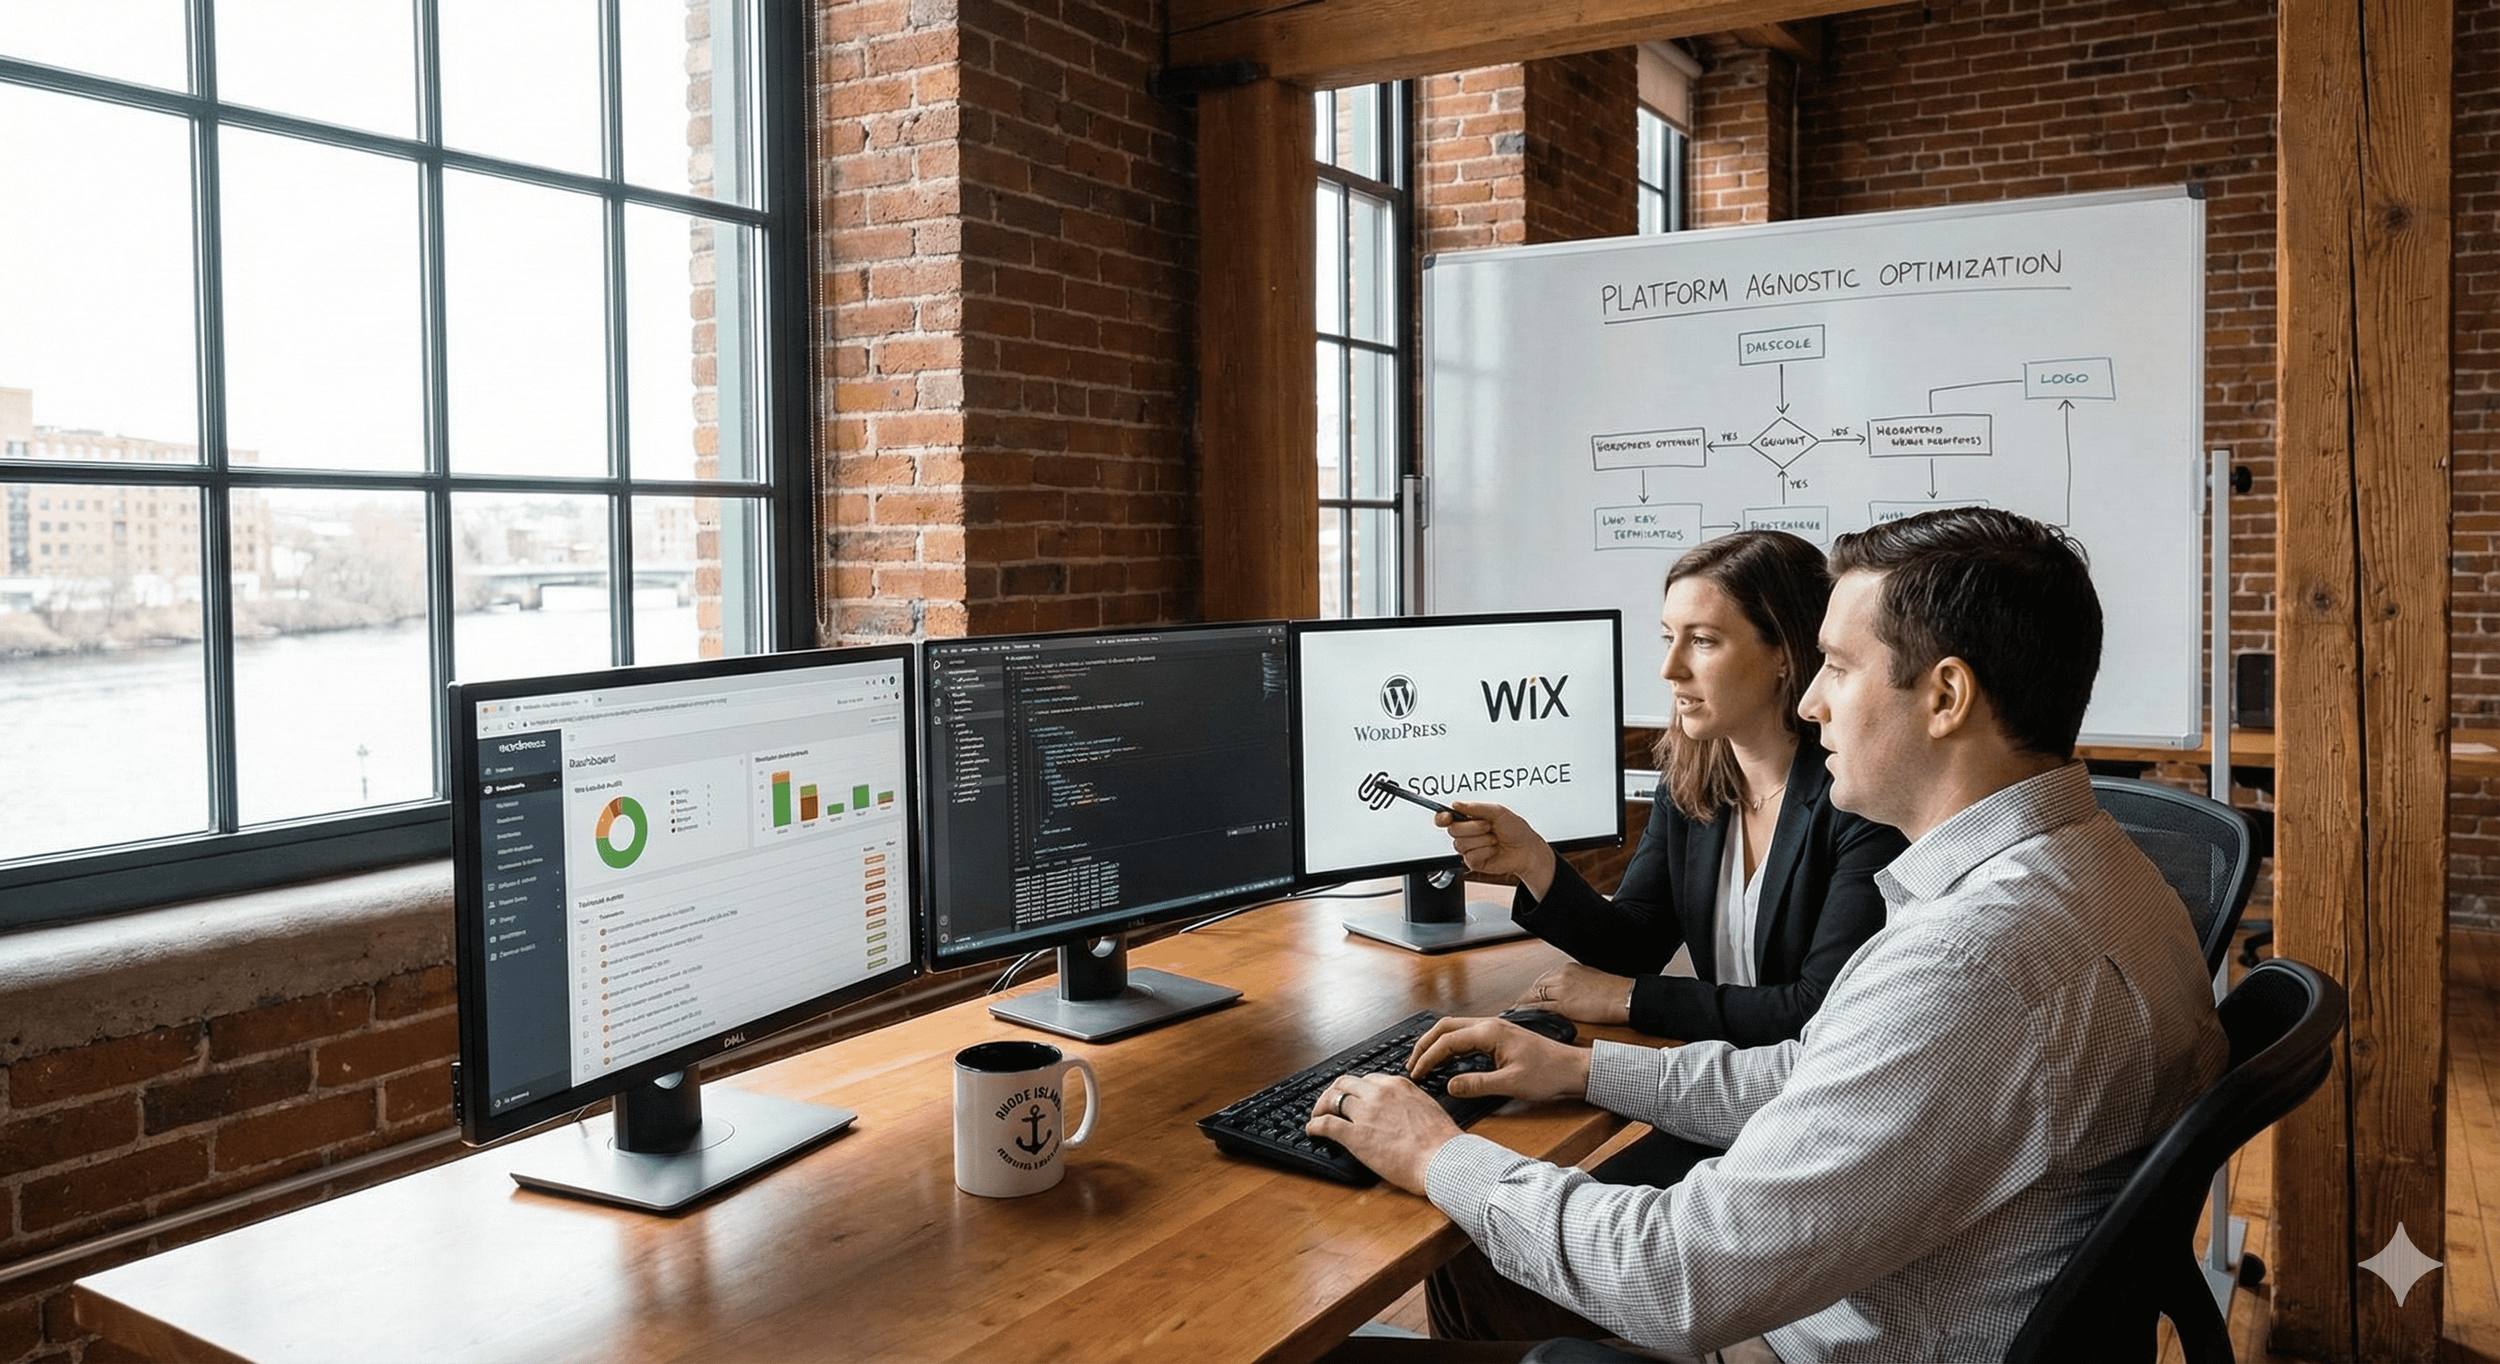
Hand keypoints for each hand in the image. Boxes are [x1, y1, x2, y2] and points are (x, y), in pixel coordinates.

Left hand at [1307, 1072, 1460, 1193]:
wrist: (1444, 1160)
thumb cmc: (1443, 1143)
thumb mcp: (1428, 1109)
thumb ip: (1411, 1104)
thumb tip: (1404, 1112)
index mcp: (1399, 1085)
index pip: (1368, 1079)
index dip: (1357, 1090)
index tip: (1353, 1098)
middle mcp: (1379, 1093)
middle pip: (1345, 1083)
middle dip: (1334, 1092)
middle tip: (1329, 1104)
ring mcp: (1366, 1113)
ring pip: (1332, 1099)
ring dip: (1320, 1107)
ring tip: (1317, 1115)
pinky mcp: (1355, 1136)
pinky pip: (1326, 1124)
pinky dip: (1314, 1126)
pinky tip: (1311, 1131)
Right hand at [1408, 1015, 1591, 1104]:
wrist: (1573, 1069)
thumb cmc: (1549, 1073)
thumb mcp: (1511, 1084)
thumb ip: (1477, 1084)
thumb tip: (1450, 1085)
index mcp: (1489, 1032)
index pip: (1447, 1041)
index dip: (1427, 1058)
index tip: (1417, 1074)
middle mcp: (1489, 1025)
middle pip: (1445, 1027)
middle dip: (1424, 1044)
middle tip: (1412, 1064)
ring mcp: (1494, 1029)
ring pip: (1455, 1029)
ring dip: (1436, 1043)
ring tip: (1424, 1061)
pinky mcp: (1499, 1037)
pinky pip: (1466, 1036)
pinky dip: (1450, 1045)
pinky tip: (1448, 1060)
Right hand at [1436, 801, 1557, 897]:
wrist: (1527, 850)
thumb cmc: (1516, 830)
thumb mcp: (1498, 812)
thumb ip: (1476, 807)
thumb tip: (1457, 804)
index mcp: (1470, 818)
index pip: (1446, 818)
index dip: (1442, 817)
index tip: (1447, 816)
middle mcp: (1467, 833)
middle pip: (1453, 830)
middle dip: (1473, 827)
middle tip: (1488, 826)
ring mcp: (1470, 848)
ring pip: (1461, 844)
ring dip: (1482, 840)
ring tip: (1494, 839)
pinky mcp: (1473, 862)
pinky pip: (1470, 857)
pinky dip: (1485, 852)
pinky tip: (1493, 850)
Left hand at [1519, 962, 1634, 1026]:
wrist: (1626, 997)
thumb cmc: (1616, 991)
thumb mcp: (1592, 979)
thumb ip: (1576, 983)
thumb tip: (1569, 992)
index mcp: (1569, 969)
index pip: (1544, 980)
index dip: (1534, 991)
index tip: (1528, 998)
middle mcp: (1562, 977)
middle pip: (1536, 987)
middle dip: (1525, 998)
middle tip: (1517, 1007)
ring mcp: (1562, 990)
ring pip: (1534, 997)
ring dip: (1523, 1005)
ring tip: (1516, 1013)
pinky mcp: (1564, 1005)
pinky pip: (1540, 1009)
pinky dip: (1529, 1013)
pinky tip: (1524, 1018)